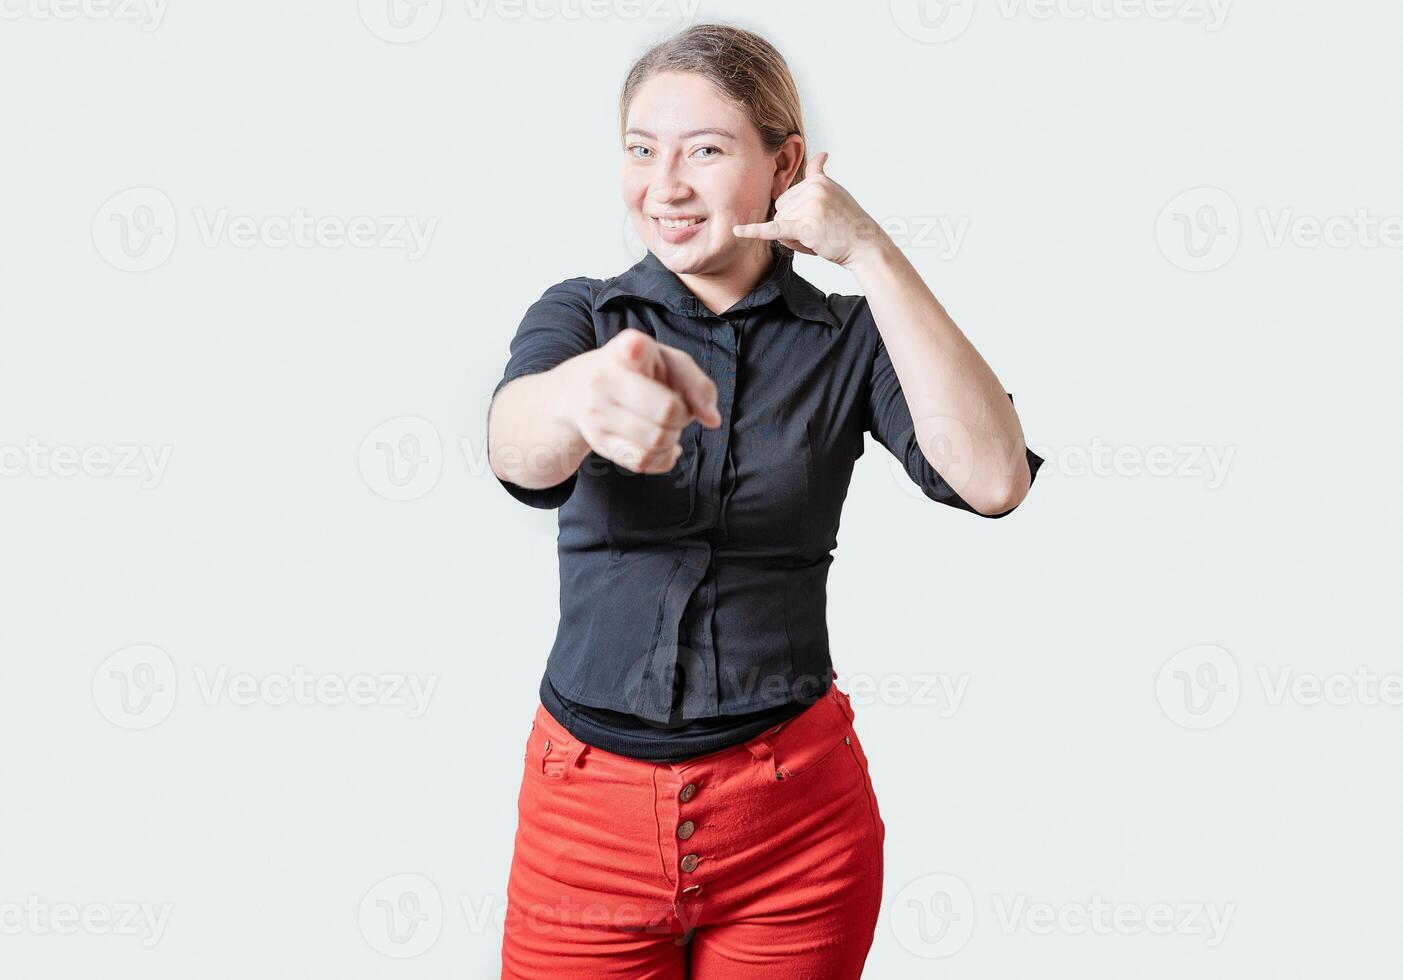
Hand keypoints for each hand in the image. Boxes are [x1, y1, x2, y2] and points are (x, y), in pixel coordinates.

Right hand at [566, 328, 720, 473]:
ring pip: (656, 441)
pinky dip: (661, 457)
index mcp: (626, 349)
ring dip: (672, 438)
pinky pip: (643, 462)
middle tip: (675, 409)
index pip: (631, 348)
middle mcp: (604, 378)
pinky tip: (659, 444)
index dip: (636, 350)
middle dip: (682, 416)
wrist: (578, 391)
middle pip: (666, 411)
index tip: (635, 349)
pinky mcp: (597, 441)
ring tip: (665, 425)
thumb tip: (712, 421)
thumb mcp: (668, 363)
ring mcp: (596, 412)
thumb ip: (697, 384)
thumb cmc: (637, 372)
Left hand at [731, 151, 891, 267]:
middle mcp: (814, 189)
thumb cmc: (848, 224)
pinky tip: (738, 232)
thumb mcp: (835, 192)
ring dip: (794, 238)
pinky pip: (775, 229)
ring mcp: (810, 206)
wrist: (865, 245)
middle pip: (782, 210)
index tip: (817, 220)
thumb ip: (820, 175)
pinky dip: (755, 231)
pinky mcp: (806, 226)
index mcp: (818, 180)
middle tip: (821, 232)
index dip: (797, 215)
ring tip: (819, 238)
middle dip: (794, 227)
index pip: (788, 197)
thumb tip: (822, 153)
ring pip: (781, 224)